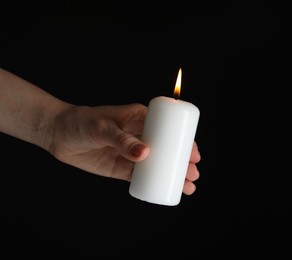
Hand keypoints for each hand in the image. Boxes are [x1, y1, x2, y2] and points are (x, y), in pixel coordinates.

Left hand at [48, 103, 200, 194]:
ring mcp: (132, 152)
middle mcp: (140, 135)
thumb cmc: (81, 122)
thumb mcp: (102, 127)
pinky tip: (166, 190)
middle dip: (183, 161)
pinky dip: (155, 183)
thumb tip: (146, 154)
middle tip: (193, 173)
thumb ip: (122, 139)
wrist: (58, 134)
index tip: (194, 153)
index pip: (169, 129)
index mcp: (141, 118)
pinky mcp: (122, 167)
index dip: (184, 141)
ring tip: (187, 186)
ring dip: (173, 174)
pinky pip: (142, 176)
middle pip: (168, 149)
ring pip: (158, 165)